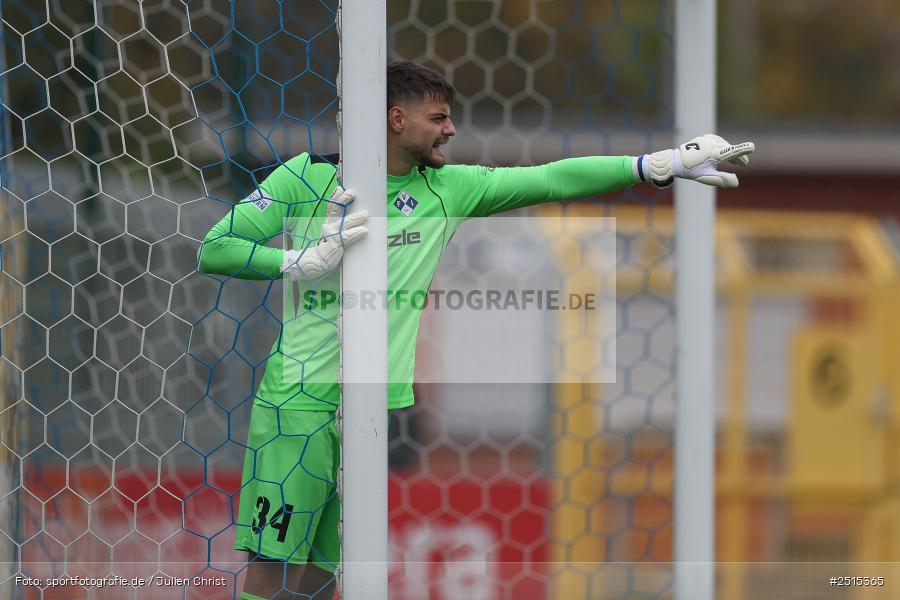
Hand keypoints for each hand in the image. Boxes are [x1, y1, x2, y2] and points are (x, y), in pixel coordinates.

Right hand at [281, 186, 367, 280]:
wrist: (317, 263)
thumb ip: (338, 226)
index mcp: (328, 223)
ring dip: (356, 217)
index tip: (339, 188)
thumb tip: (352, 217)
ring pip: (346, 222)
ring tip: (365, 213)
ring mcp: (332, 234)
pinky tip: (364, 230)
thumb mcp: (331, 235)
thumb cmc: (327, 249)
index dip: (335, 197)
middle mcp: (329, 226)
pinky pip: (348, 236)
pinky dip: (357, 233)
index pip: (331, 207)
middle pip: (337, 210)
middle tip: (351, 193)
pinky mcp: (337, 243)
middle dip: (344, 200)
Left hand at [638, 134, 754, 188]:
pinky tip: (726, 152)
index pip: (731, 152)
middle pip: (730, 149)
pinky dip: (724, 147)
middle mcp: (711, 144)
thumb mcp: (706, 177)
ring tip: (737, 161)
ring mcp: (708, 139)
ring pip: (725, 145)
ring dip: (731, 152)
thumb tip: (736, 182)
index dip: (742, 150)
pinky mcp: (705, 138)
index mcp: (713, 154)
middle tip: (745, 164)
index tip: (752, 147)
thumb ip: (722, 180)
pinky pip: (719, 142)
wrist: (675, 161)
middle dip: (738, 157)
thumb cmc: (691, 171)